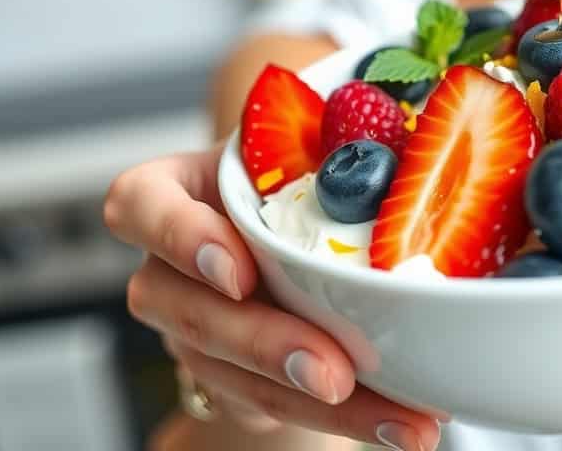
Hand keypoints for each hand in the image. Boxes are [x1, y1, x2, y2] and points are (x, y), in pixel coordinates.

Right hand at [104, 147, 439, 449]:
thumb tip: (420, 146)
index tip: (240, 273)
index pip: (140, 205)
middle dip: (264, 346)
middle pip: (187, 310)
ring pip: (231, 374)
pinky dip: (345, 418)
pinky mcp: (230, 380)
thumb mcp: (309, 150)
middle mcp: (171, 265)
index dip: (181, 239)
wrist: (293, 236)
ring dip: (316, 403)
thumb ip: (338, 139)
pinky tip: (401, 423)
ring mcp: (193, 328)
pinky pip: (275, 406)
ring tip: (395, 418)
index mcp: (178, 191)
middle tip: (333, 372)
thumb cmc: (295, 178)